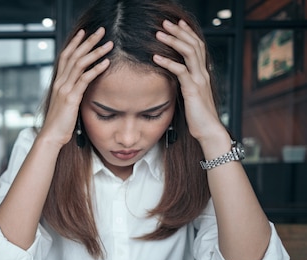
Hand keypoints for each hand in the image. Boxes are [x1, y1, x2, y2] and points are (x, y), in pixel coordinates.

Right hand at [40, 28, 112, 146]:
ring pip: (80, 64)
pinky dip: (96, 69)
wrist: (51, 136)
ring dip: (95, 52)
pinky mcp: (71, 98)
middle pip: (74, 55)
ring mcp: (64, 89)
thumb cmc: (59, 123)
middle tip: (101, 31)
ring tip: (108, 44)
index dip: (75, 43)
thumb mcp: (64, 104)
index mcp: (58, 82)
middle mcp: (60, 82)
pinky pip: (85, 79)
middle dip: (88, 41)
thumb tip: (80, 87)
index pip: (66, 56)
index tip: (84, 32)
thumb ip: (71, 92)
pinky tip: (106, 62)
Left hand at [153, 20, 226, 144]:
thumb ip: (185, 84)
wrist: (209, 130)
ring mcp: (199, 80)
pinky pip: (181, 71)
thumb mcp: (191, 96)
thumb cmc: (198, 117)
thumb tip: (175, 79)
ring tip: (158, 34)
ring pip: (188, 52)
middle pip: (193, 44)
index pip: (197, 46)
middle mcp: (203, 73)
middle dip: (179, 31)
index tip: (177, 24)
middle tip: (165, 22)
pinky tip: (155, 58)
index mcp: (203, 74)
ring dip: (173, 41)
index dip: (188, 33)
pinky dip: (167, 62)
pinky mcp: (193, 89)